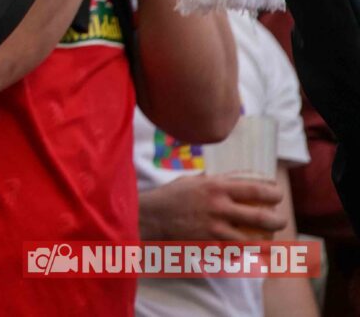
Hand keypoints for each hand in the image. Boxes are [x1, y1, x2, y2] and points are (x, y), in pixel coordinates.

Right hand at [141, 174, 286, 241]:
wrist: (151, 216)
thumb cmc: (173, 195)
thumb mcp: (194, 180)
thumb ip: (217, 181)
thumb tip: (239, 179)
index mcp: (216, 187)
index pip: (256, 189)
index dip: (274, 193)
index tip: (278, 196)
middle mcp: (219, 208)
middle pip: (262, 217)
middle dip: (278, 220)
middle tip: (280, 221)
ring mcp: (214, 229)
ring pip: (252, 240)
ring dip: (266, 242)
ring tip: (272, 241)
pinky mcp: (208, 246)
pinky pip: (234, 253)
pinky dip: (242, 253)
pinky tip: (246, 251)